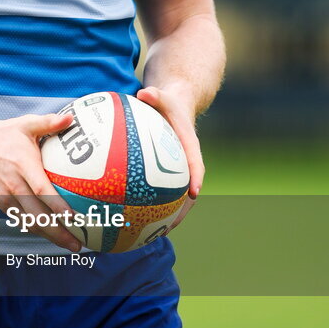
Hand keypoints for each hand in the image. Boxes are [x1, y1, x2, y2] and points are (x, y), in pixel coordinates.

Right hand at [0, 111, 81, 251]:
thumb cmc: (5, 134)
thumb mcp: (27, 124)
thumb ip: (49, 122)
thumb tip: (72, 119)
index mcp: (23, 165)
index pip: (41, 190)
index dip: (57, 206)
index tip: (73, 218)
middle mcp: (14, 185)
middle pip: (37, 215)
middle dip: (57, 232)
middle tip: (77, 243)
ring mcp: (6, 196)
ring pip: (28, 222)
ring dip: (49, 236)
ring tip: (69, 244)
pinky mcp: (1, 203)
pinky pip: (21, 221)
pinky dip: (36, 230)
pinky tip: (51, 235)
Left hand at [136, 83, 203, 223]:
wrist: (176, 106)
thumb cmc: (167, 102)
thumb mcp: (163, 96)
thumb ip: (156, 96)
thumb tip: (145, 93)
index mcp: (188, 146)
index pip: (196, 164)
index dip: (195, 178)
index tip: (194, 192)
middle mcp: (184, 162)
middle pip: (188, 190)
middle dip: (182, 210)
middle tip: (171, 226)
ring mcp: (175, 170)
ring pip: (174, 196)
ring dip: (166, 215)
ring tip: (152, 234)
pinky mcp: (164, 174)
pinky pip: (158, 191)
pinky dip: (149, 204)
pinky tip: (132, 218)